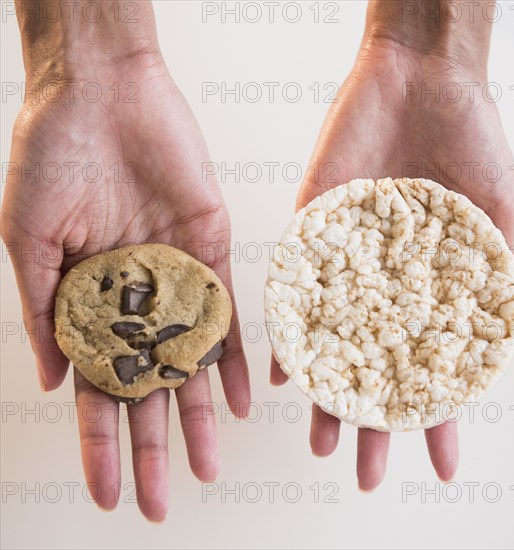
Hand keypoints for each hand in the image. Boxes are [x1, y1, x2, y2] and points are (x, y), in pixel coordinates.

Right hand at [1, 34, 249, 519]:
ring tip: (207, 466)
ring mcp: (176, 278)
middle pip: (147, 386)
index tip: (107, 490)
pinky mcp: (211, 249)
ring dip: (199, 414)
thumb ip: (43, 311)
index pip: (96, 388)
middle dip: (153, 443)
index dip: (99, 442)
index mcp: (88, 302)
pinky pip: (228, 312)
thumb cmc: (53, 156)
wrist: (102, 92)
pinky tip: (240, 401)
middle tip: (160, 500)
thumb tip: (51, 382)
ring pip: (192, 361)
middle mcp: (135, 299)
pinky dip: (233, 356)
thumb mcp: (29, 238)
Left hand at [271, 3, 513, 489]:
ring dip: (327, 389)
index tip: (442, 464)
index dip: (441, 415)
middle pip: (377, 366)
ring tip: (321, 435)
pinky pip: (295, 289)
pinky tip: (280, 368)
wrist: (420, 77)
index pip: (435, 366)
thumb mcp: (500, 211)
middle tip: (364, 470)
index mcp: (431, 286)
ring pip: (332, 340)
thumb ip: (510, 280)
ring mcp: (348, 261)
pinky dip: (287, 328)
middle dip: (374, 417)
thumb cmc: (470, 137)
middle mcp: (386, 283)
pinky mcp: (314, 230)